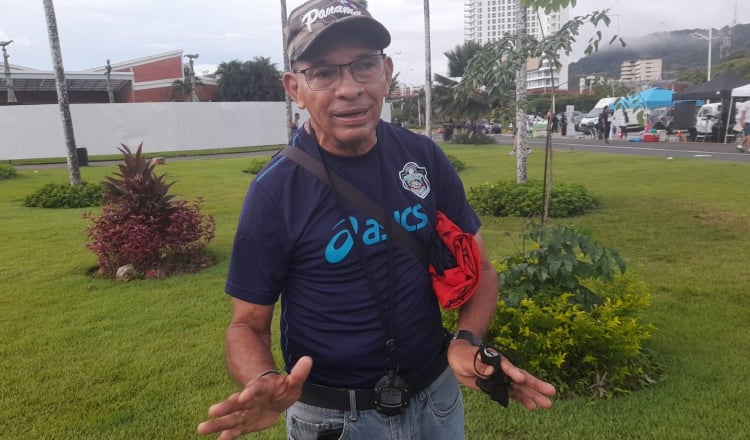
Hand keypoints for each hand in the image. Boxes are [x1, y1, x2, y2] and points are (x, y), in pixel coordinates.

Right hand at [196, 356, 312, 438]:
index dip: (250, 392)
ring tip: (201, 429)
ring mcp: (244, 412)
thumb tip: (309, 360)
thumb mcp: (292, 383)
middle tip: (212, 411)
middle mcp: (248, 400)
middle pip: (235, 404)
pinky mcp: (244, 423)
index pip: (254, 389)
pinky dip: (227, 437)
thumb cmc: (280, 388)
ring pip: (229, 418)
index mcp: (260, 389)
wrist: (273, 396)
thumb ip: (298, 374)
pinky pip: (234, 431)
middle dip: (225, 408)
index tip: (243, 397)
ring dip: (217, 424)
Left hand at [448, 340, 554, 409]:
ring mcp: (503, 378)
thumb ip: (479, 364)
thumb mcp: (467, 359)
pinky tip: (532, 407)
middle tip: (552, 392)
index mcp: (496, 360)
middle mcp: (504, 369)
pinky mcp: (499, 386)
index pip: (506, 367)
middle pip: (522, 378)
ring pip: (521, 388)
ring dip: (534, 396)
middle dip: (536, 385)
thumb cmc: (464, 355)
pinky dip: (522, 400)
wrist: (459, 359)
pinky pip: (513, 394)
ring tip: (548, 404)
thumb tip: (491, 369)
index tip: (519, 378)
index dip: (512, 372)